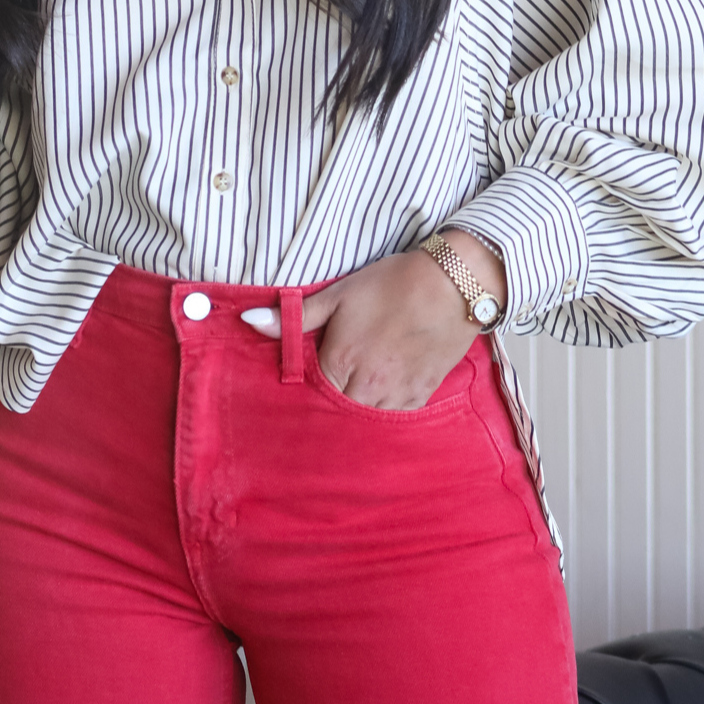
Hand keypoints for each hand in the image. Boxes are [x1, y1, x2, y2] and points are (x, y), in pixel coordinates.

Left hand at [241, 234, 507, 408]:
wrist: (452, 284)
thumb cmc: (393, 285)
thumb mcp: (340, 294)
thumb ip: (297, 316)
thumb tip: (251, 322)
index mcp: (341, 362)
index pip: (311, 393)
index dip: (307, 389)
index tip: (304, 386)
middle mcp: (366, 386)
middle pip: (337, 411)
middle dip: (330, 405)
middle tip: (328, 395)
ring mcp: (397, 394)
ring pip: (366, 419)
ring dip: (357, 410)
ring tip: (355, 396)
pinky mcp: (422, 394)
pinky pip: (396, 417)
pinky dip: (385, 411)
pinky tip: (381, 398)